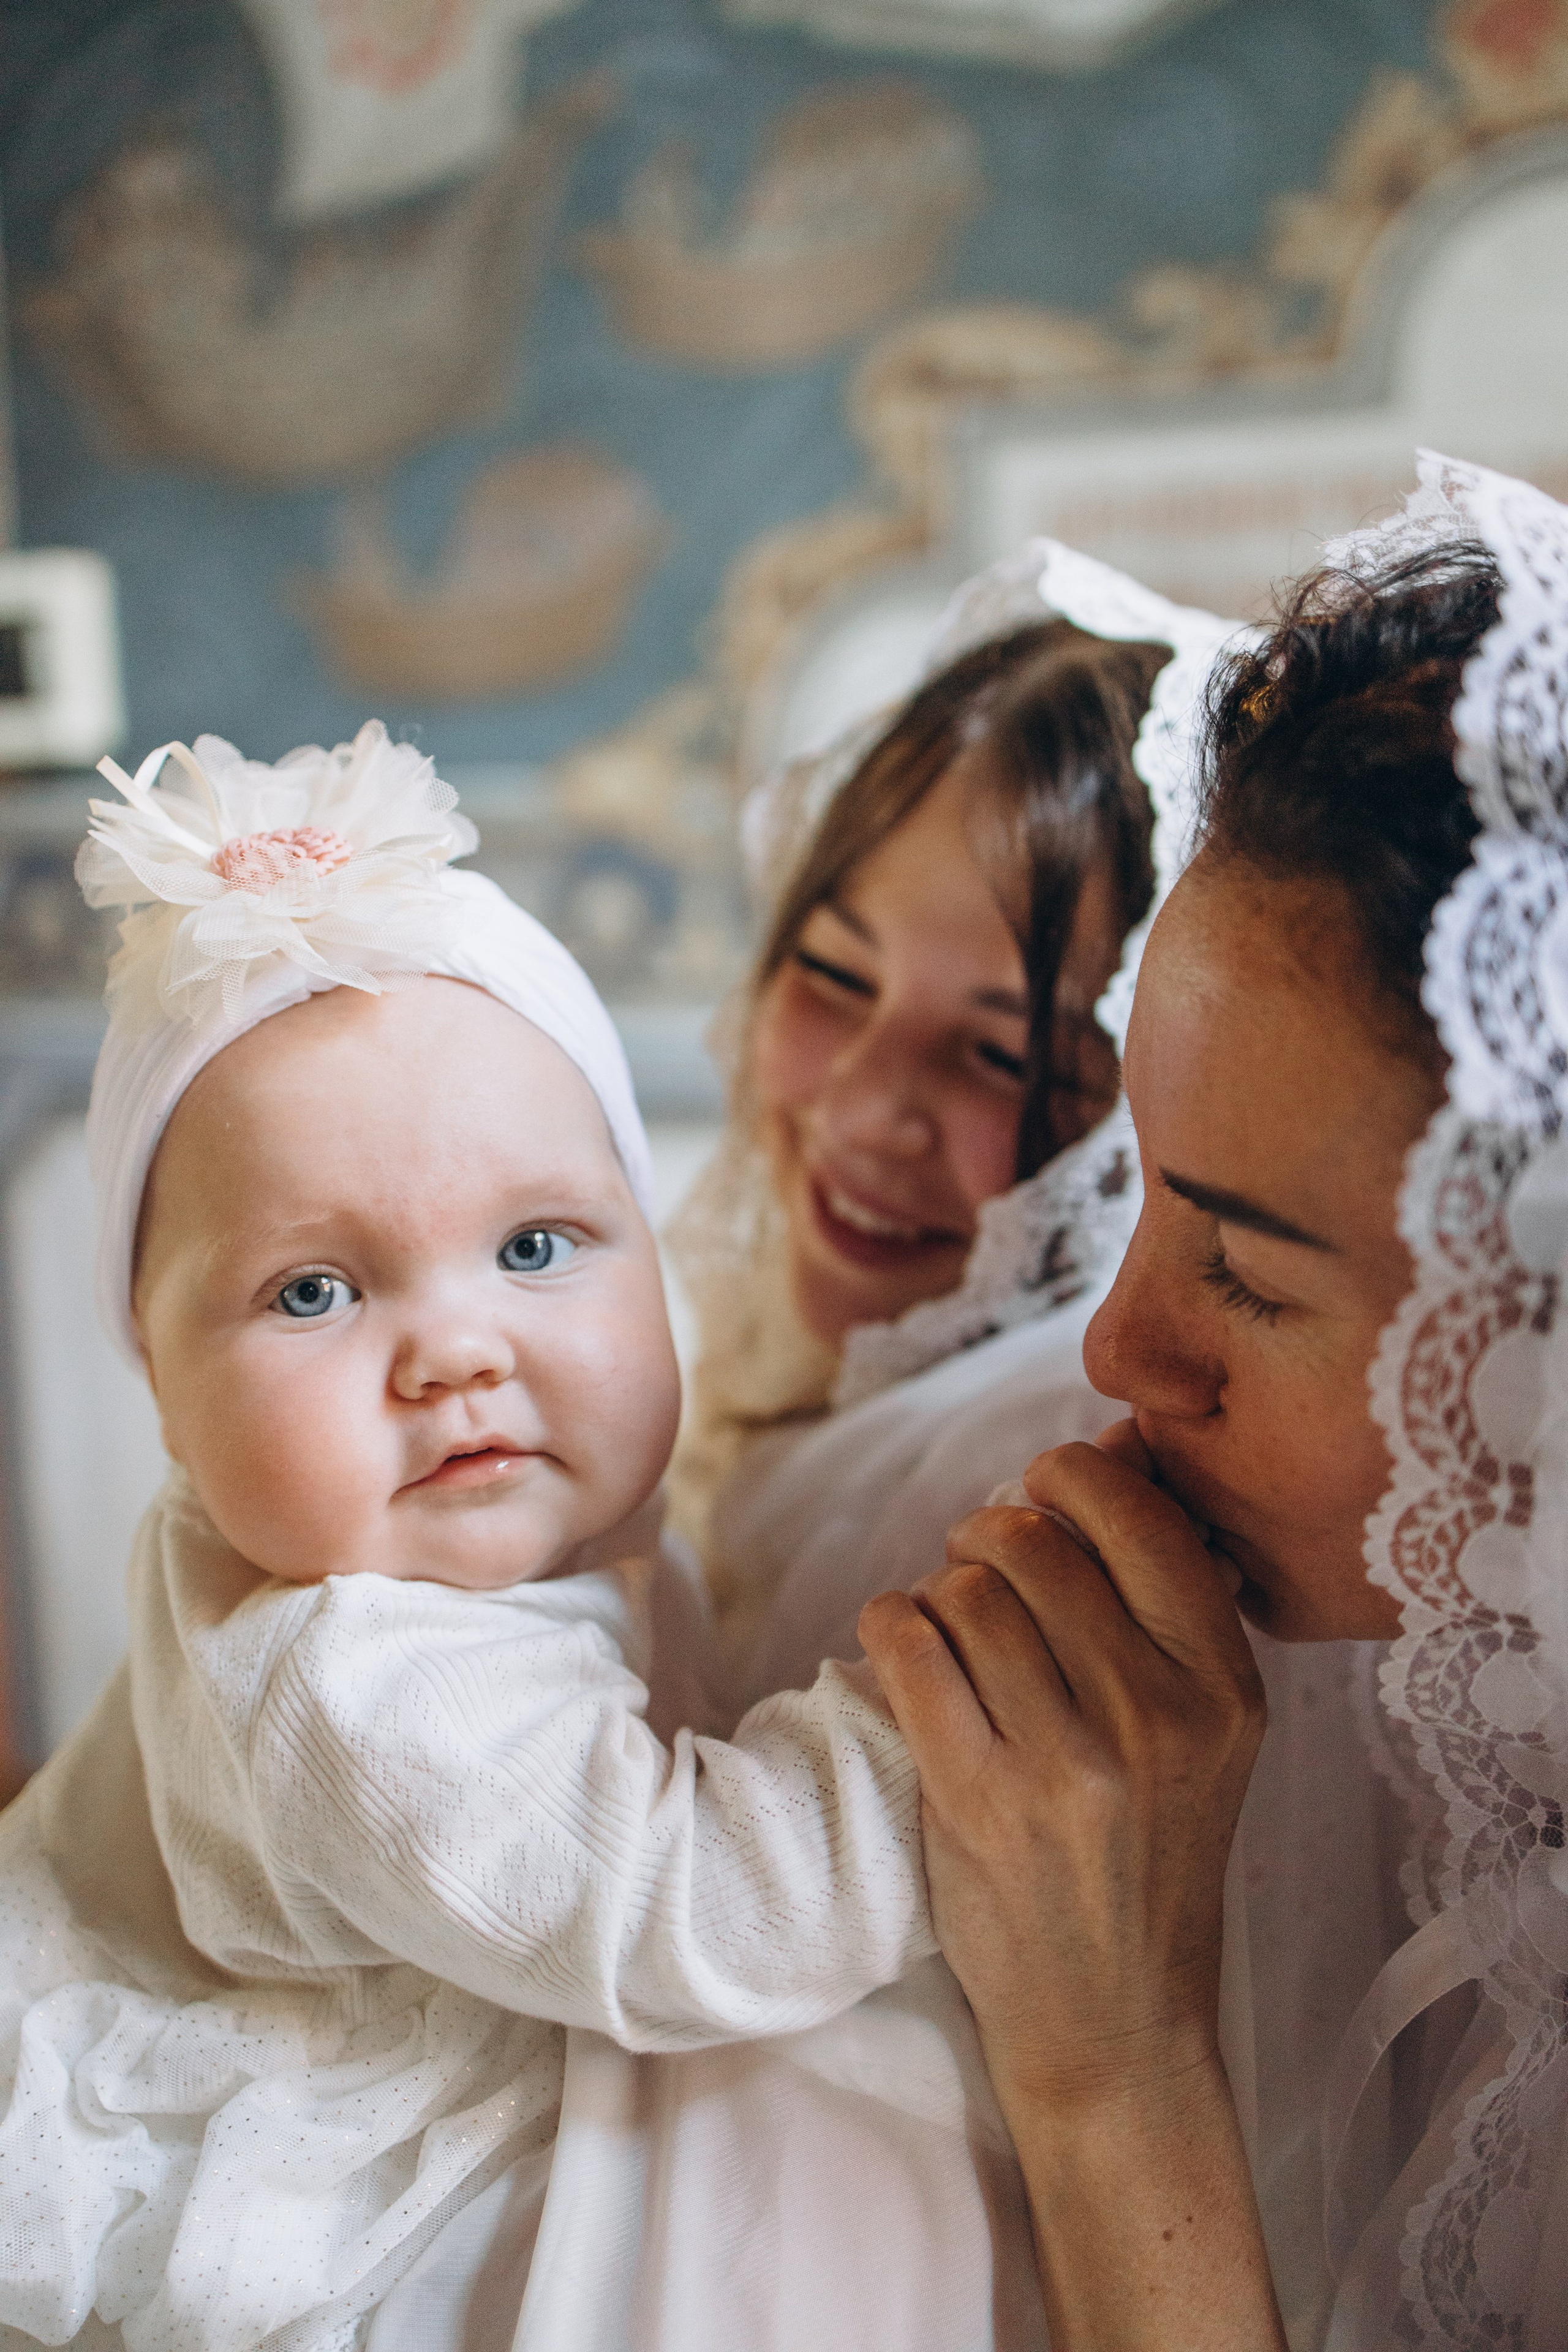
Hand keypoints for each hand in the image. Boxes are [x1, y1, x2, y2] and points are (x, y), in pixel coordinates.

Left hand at [860, 1438, 1282, 2349]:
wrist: (1115, 2019)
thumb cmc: (1149, 1852)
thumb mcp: (1204, 1730)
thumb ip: (1164, 1598)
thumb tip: (1118, 1444)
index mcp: (1222, 1686)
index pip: (1141, 1519)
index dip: (1074, 1477)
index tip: (1044, 1487)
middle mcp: (1157, 1716)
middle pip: (1039, 1544)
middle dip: (991, 1532)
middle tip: (980, 1558)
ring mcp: (1068, 1763)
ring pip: (968, 1592)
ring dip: (940, 1585)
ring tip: (947, 1618)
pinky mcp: (979, 1801)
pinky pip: (911, 1649)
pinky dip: (891, 1623)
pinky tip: (903, 1641)